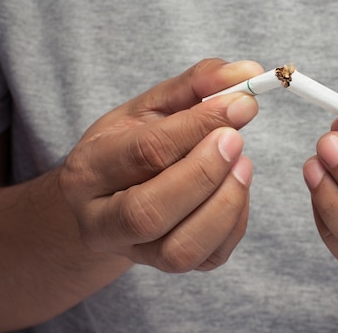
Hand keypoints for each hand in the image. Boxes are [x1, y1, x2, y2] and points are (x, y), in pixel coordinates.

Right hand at [59, 59, 262, 271]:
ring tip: (242, 164)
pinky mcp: (166, 266)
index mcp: (89, 169)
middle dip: (205, 172)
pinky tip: (237, 187)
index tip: (242, 102)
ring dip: (224, 203)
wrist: (111, 197)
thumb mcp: (153, 106)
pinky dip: (234, 222)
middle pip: (149, 210)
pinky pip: (208, 257)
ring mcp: (134, 251)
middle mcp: (101, 220)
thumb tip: (248, 73)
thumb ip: (197, 84)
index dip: (199, 125)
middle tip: (238, 138)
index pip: (144, 151)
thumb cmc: (132, 145)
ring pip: (180, 249)